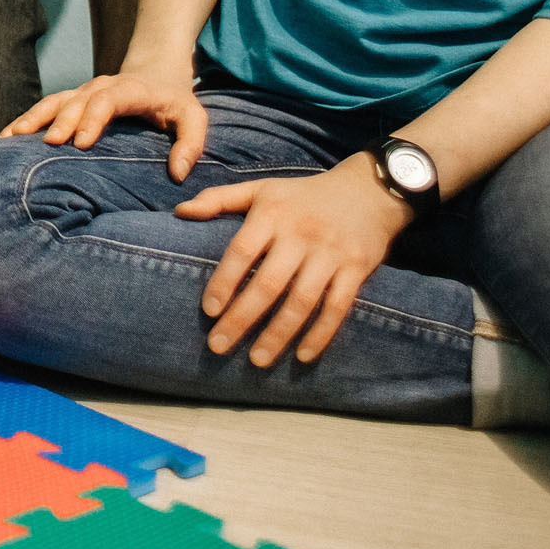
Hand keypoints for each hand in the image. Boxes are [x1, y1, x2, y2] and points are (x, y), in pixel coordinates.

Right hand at [1, 66, 207, 176]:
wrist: (156, 74)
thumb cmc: (175, 103)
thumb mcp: (194, 118)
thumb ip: (191, 143)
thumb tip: (178, 174)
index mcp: (129, 90)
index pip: (108, 100)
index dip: (93, 118)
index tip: (81, 142)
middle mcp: (100, 87)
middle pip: (75, 100)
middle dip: (60, 120)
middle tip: (49, 144)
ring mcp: (82, 93)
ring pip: (53, 101)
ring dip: (32, 118)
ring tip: (11, 137)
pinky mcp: (70, 102)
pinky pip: (44, 108)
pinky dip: (24, 121)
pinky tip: (4, 138)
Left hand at [175, 153, 412, 366]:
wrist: (369, 190)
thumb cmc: (303, 195)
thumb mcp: (262, 189)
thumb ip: (220, 199)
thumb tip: (180, 212)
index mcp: (272, 213)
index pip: (241, 251)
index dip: (224, 282)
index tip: (208, 311)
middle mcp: (301, 233)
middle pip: (268, 283)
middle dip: (242, 318)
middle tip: (218, 346)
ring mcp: (331, 253)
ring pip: (302, 301)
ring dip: (278, 334)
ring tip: (257, 360)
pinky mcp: (357, 269)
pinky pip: (337, 307)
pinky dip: (321, 334)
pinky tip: (302, 356)